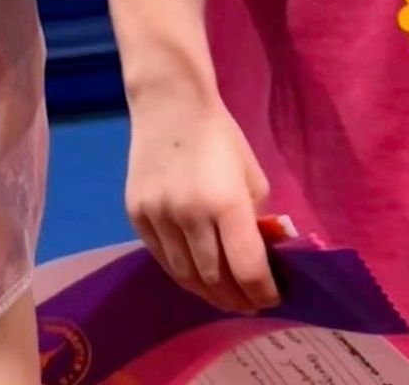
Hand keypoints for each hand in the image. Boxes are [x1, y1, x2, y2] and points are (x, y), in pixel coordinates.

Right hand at [127, 85, 276, 314]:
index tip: (272, 299)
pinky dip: (181, 272)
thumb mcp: (252, 178)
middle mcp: (190, 215)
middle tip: (250, 304)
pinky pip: (161, 257)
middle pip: (216, 280)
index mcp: (227, 204)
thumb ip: (256, 221)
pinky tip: (195, 273)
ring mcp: (158, 215)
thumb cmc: (219, 136)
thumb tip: (258, 257)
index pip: (248, 271)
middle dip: (238, 299)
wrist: (169, 104)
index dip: (264, 294)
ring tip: (223, 295)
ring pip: (186, 275)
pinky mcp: (136, 213)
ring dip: (209, 292)